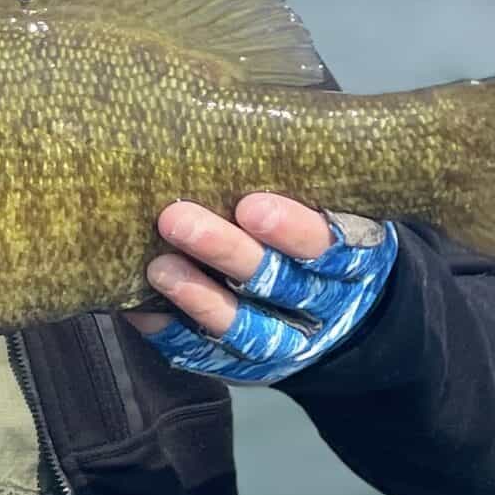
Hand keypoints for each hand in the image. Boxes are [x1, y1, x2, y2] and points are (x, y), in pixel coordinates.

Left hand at [127, 193, 397, 383]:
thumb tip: (229, 128)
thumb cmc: (316, 236)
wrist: (339, 310)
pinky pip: (208, 355)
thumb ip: (298, 181)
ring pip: (246, 327)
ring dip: (199, 297)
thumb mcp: (330, 206)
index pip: (329, 248)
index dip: (292, 229)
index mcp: (354, 262)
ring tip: (158, 267)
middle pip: (279, 283)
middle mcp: (324, 307)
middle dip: (227, 252)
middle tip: (178, 220)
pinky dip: (173, 332)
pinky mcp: (247, 367)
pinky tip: (140, 308)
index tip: (250, 206)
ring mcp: (287, 343)